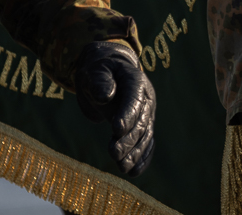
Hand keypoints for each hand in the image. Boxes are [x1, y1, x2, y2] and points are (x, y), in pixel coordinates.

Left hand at [74, 42, 156, 175]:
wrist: (107, 75)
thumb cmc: (99, 71)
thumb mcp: (95, 70)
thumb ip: (100, 80)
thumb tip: (106, 96)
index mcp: (135, 81)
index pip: (134, 100)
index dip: (127, 115)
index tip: (116, 130)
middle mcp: (146, 99)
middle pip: (141, 121)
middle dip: (128, 139)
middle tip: (113, 153)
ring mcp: (146, 114)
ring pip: (144, 136)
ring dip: (134, 153)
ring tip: (122, 167)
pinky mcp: (142, 127)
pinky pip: (146, 144)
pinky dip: (142, 158)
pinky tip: (134, 172)